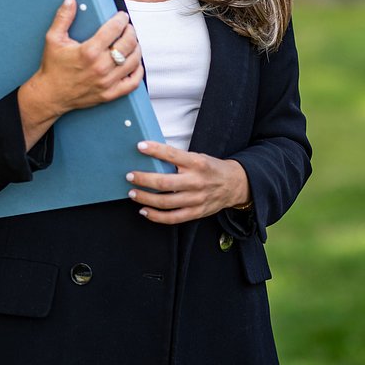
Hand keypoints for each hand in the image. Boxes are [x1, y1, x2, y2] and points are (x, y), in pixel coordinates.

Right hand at [18, 0, 143, 147]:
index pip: (114, 29)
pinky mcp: (110, 94)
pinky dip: (138, 72)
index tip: (122, 16)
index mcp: (88, 51)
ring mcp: (107, 82)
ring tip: (131, 42)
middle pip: (128, 44)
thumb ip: (63, 17)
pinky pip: (133, 83)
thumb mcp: (53, 39)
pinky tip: (135, 63)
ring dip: (136, 49)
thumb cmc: (53, 67)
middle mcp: (100, 67)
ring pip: (134, 61)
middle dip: (131, 32)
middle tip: (128, 28)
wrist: (50, 95)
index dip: (121, 19)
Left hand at [126, 141, 250, 224]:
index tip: (140, 146)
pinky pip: (172, 218)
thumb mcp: (198, 157)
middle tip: (129, 176)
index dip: (155, 150)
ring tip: (132, 193)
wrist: (234, 185)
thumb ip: (179, 159)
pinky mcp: (196, 213)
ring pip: (166, 202)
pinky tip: (143, 210)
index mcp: (197, 163)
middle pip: (165, 183)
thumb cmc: (211, 168)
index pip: (173, 155)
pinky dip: (155, 216)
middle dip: (144, 179)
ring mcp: (196, 199)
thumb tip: (151, 156)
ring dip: (145, 198)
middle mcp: (197, 182)